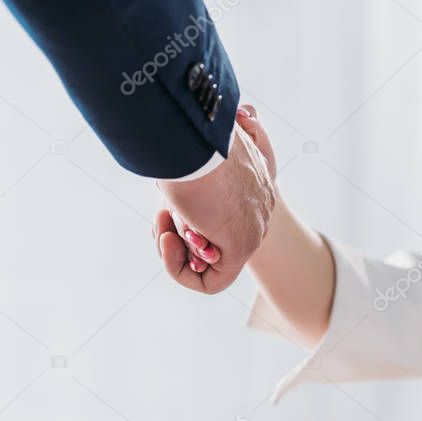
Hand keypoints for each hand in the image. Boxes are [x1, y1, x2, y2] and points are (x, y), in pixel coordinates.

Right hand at [155, 106, 275, 293]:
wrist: (193, 138)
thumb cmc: (186, 137)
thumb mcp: (193, 149)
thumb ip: (196, 165)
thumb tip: (196, 149)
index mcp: (252, 181)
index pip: (222, 216)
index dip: (188, 217)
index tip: (167, 199)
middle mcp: (259, 208)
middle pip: (217, 240)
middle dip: (180, 233)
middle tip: (162, 210)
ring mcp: (253, 230)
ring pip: (212, 262)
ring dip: (176, 248)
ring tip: (165, 218)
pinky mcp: (241, 249)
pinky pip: (211, 284)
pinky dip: (179, 269)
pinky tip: (167, 240)